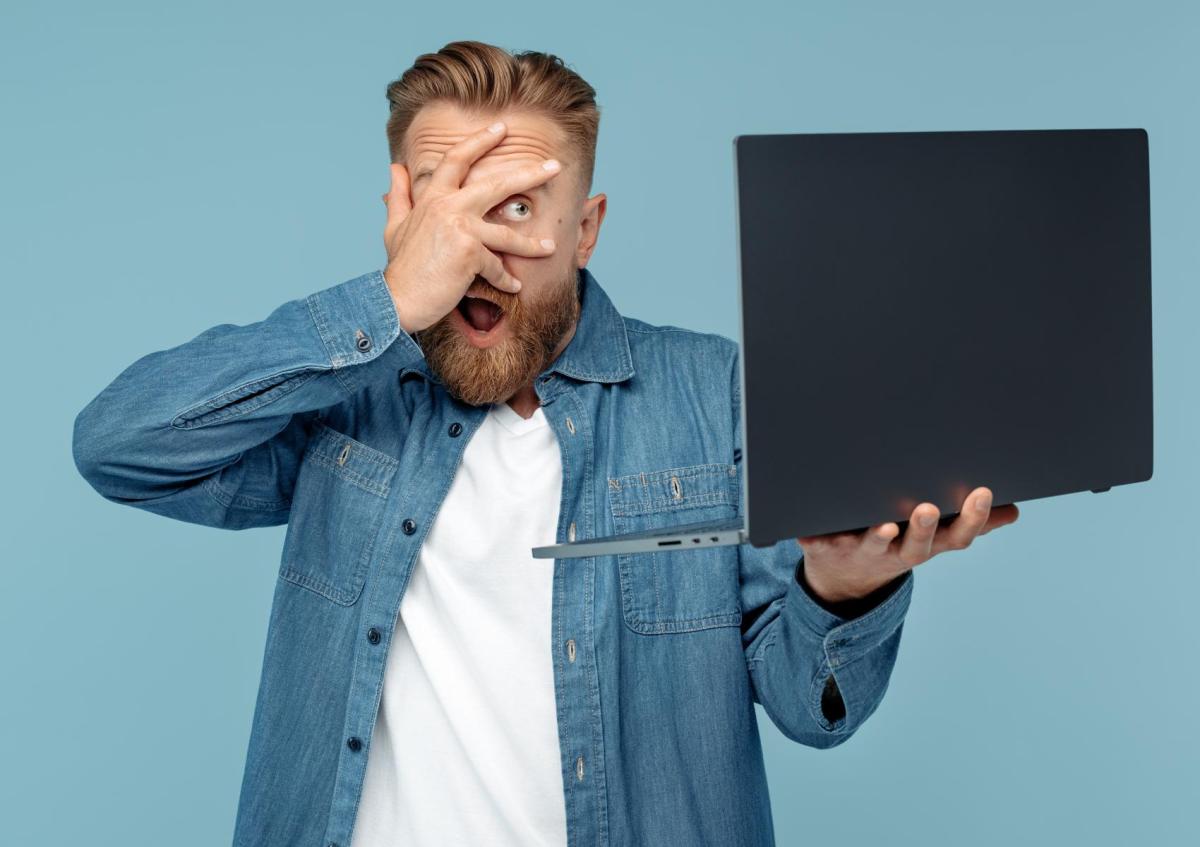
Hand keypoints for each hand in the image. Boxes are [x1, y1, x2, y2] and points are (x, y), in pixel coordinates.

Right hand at [380, 120, 561, 333]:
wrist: (397, 301)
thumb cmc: (402, 267)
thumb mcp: (395, 226)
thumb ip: (400, 195)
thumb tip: (395, 167)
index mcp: (433, 198)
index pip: (458, 159)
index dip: (479, 140)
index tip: (501, 128)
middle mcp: (448, 207)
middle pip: (496, 184)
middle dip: (529, 173)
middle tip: (555, 166)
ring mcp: (459, 228)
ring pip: (506, 233)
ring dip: (531, 243)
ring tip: (551, 247)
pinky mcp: (469, 253)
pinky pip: (497, 266)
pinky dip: (505, 280)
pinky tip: (513, 287)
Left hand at [797, 486, 1019, 604]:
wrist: (843, 580)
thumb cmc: (894, 544)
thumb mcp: (932, 538)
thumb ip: (967, 522)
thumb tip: (1012, 510)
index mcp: (925, 546)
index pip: (955, 536)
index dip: (971, 518)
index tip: (982, 492)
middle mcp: (895, 552)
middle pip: (914, 546)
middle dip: (922, 528)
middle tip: (926, 508)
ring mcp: (859, 552)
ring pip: (869, 545)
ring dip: (877, 537)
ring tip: (883, 525)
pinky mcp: (823, 548)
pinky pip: (817, 541)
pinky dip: (812, 535)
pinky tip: (811, 526)